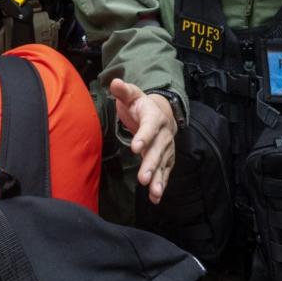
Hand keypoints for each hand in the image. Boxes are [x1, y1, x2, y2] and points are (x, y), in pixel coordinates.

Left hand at [108, 79, 176, 203]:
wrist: (162, 113)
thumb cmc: (141, 105)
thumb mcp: (132, 95)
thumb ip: (123, 90)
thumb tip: (114, 82)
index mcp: (154, 117)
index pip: (149, 127)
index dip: (144, 136)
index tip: (136, 147)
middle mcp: (163, 134)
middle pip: (157, 150)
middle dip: (150, 164)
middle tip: (143, 178)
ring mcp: (166, 148)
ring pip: (162, 164)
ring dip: (158, 178)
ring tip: (152, 191)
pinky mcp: (167, 159)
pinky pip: (165, 172)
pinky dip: (161, 184)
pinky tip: (155, 197)